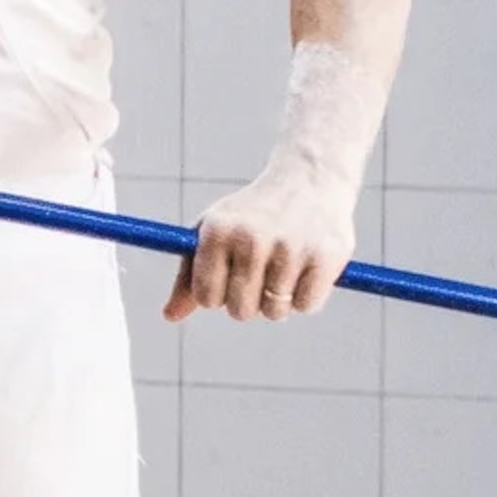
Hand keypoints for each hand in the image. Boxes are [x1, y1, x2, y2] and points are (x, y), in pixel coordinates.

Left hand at [166, 157, 356, 322]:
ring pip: (276, 312)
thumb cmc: (251, 214)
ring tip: (283, 269)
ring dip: (279, 301)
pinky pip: (307, 306)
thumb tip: (170, 316)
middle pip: (241, 311)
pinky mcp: (326, 257)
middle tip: (258, 275)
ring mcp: (290, 248)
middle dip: (249, 302)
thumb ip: (189, 275)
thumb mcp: (212, 233)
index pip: (207, 297)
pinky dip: (306, 298)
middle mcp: (251, 239)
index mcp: (217, 232)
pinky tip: (305, 270)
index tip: (227, 280)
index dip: (217, 296)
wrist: (308, 180)